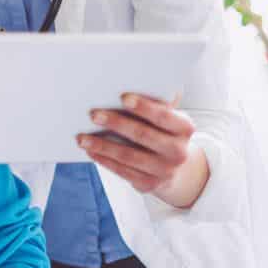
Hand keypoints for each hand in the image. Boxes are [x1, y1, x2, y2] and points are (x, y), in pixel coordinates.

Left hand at [76, 92, 209, 208]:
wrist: (173, 167)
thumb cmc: (161, 132)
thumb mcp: (167, 118)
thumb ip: (155, 104)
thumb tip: (128, 83)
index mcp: (184, 128)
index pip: (163, 116)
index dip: (144, 107)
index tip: (123, 97)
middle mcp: (178, 151)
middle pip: (143, 135)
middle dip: (116, 124)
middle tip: (93, 115)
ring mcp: (165, 170)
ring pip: (128, 156)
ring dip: (102, 145)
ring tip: (82, 137)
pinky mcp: (149, 184)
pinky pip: (122, 171)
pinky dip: (104, 159)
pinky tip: (90, 150)